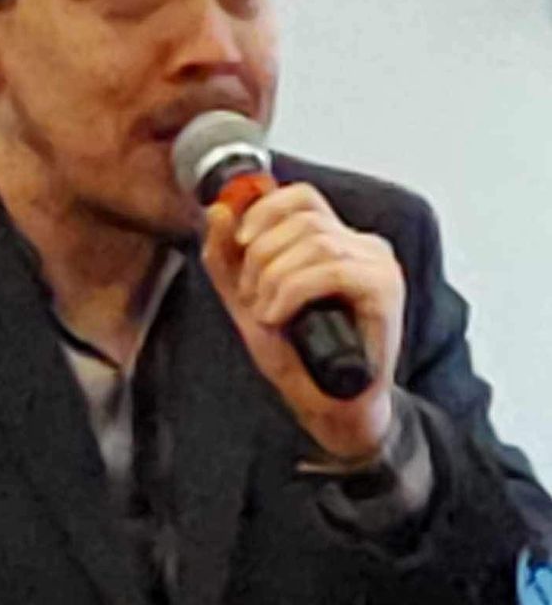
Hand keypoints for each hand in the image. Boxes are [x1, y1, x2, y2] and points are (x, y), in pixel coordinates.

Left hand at [202, 183, 404, 459]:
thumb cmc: (297, 356)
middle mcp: (364, 245)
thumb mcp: (246, 300)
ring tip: (265, 314)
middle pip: (303, 219)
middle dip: (261, 256)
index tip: (240, 241)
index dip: (264, 210)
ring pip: (315, 243)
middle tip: (250, 297)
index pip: (301, 197)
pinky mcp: (385, 290)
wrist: (328, 407)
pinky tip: (278, 316)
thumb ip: (226, 257)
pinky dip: (293, 292)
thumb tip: (219, 210)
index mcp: (337, 239)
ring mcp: (379, 266)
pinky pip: (332, 271)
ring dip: (274, 279)